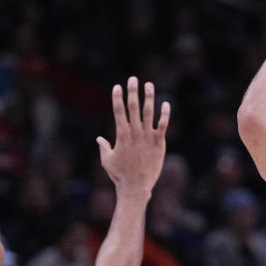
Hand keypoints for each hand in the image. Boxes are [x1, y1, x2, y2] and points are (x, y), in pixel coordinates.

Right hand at [98, 77, 169, 196]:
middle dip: (132, 91)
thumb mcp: (107, 161)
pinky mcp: (159, 143)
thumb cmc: (120, 175)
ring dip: (149, 97)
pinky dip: (165, 114)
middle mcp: (135, 132)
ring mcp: (147, 137)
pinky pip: (163, 125)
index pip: (118, 111)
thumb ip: (103, 147)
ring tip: (149, 85)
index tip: (117, 86)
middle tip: (133, 78)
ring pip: (149, 112)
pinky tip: (166, 103)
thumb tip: (99, 139)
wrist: (136, 187)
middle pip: (133, 107)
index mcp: (121, 134)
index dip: (117, 97)